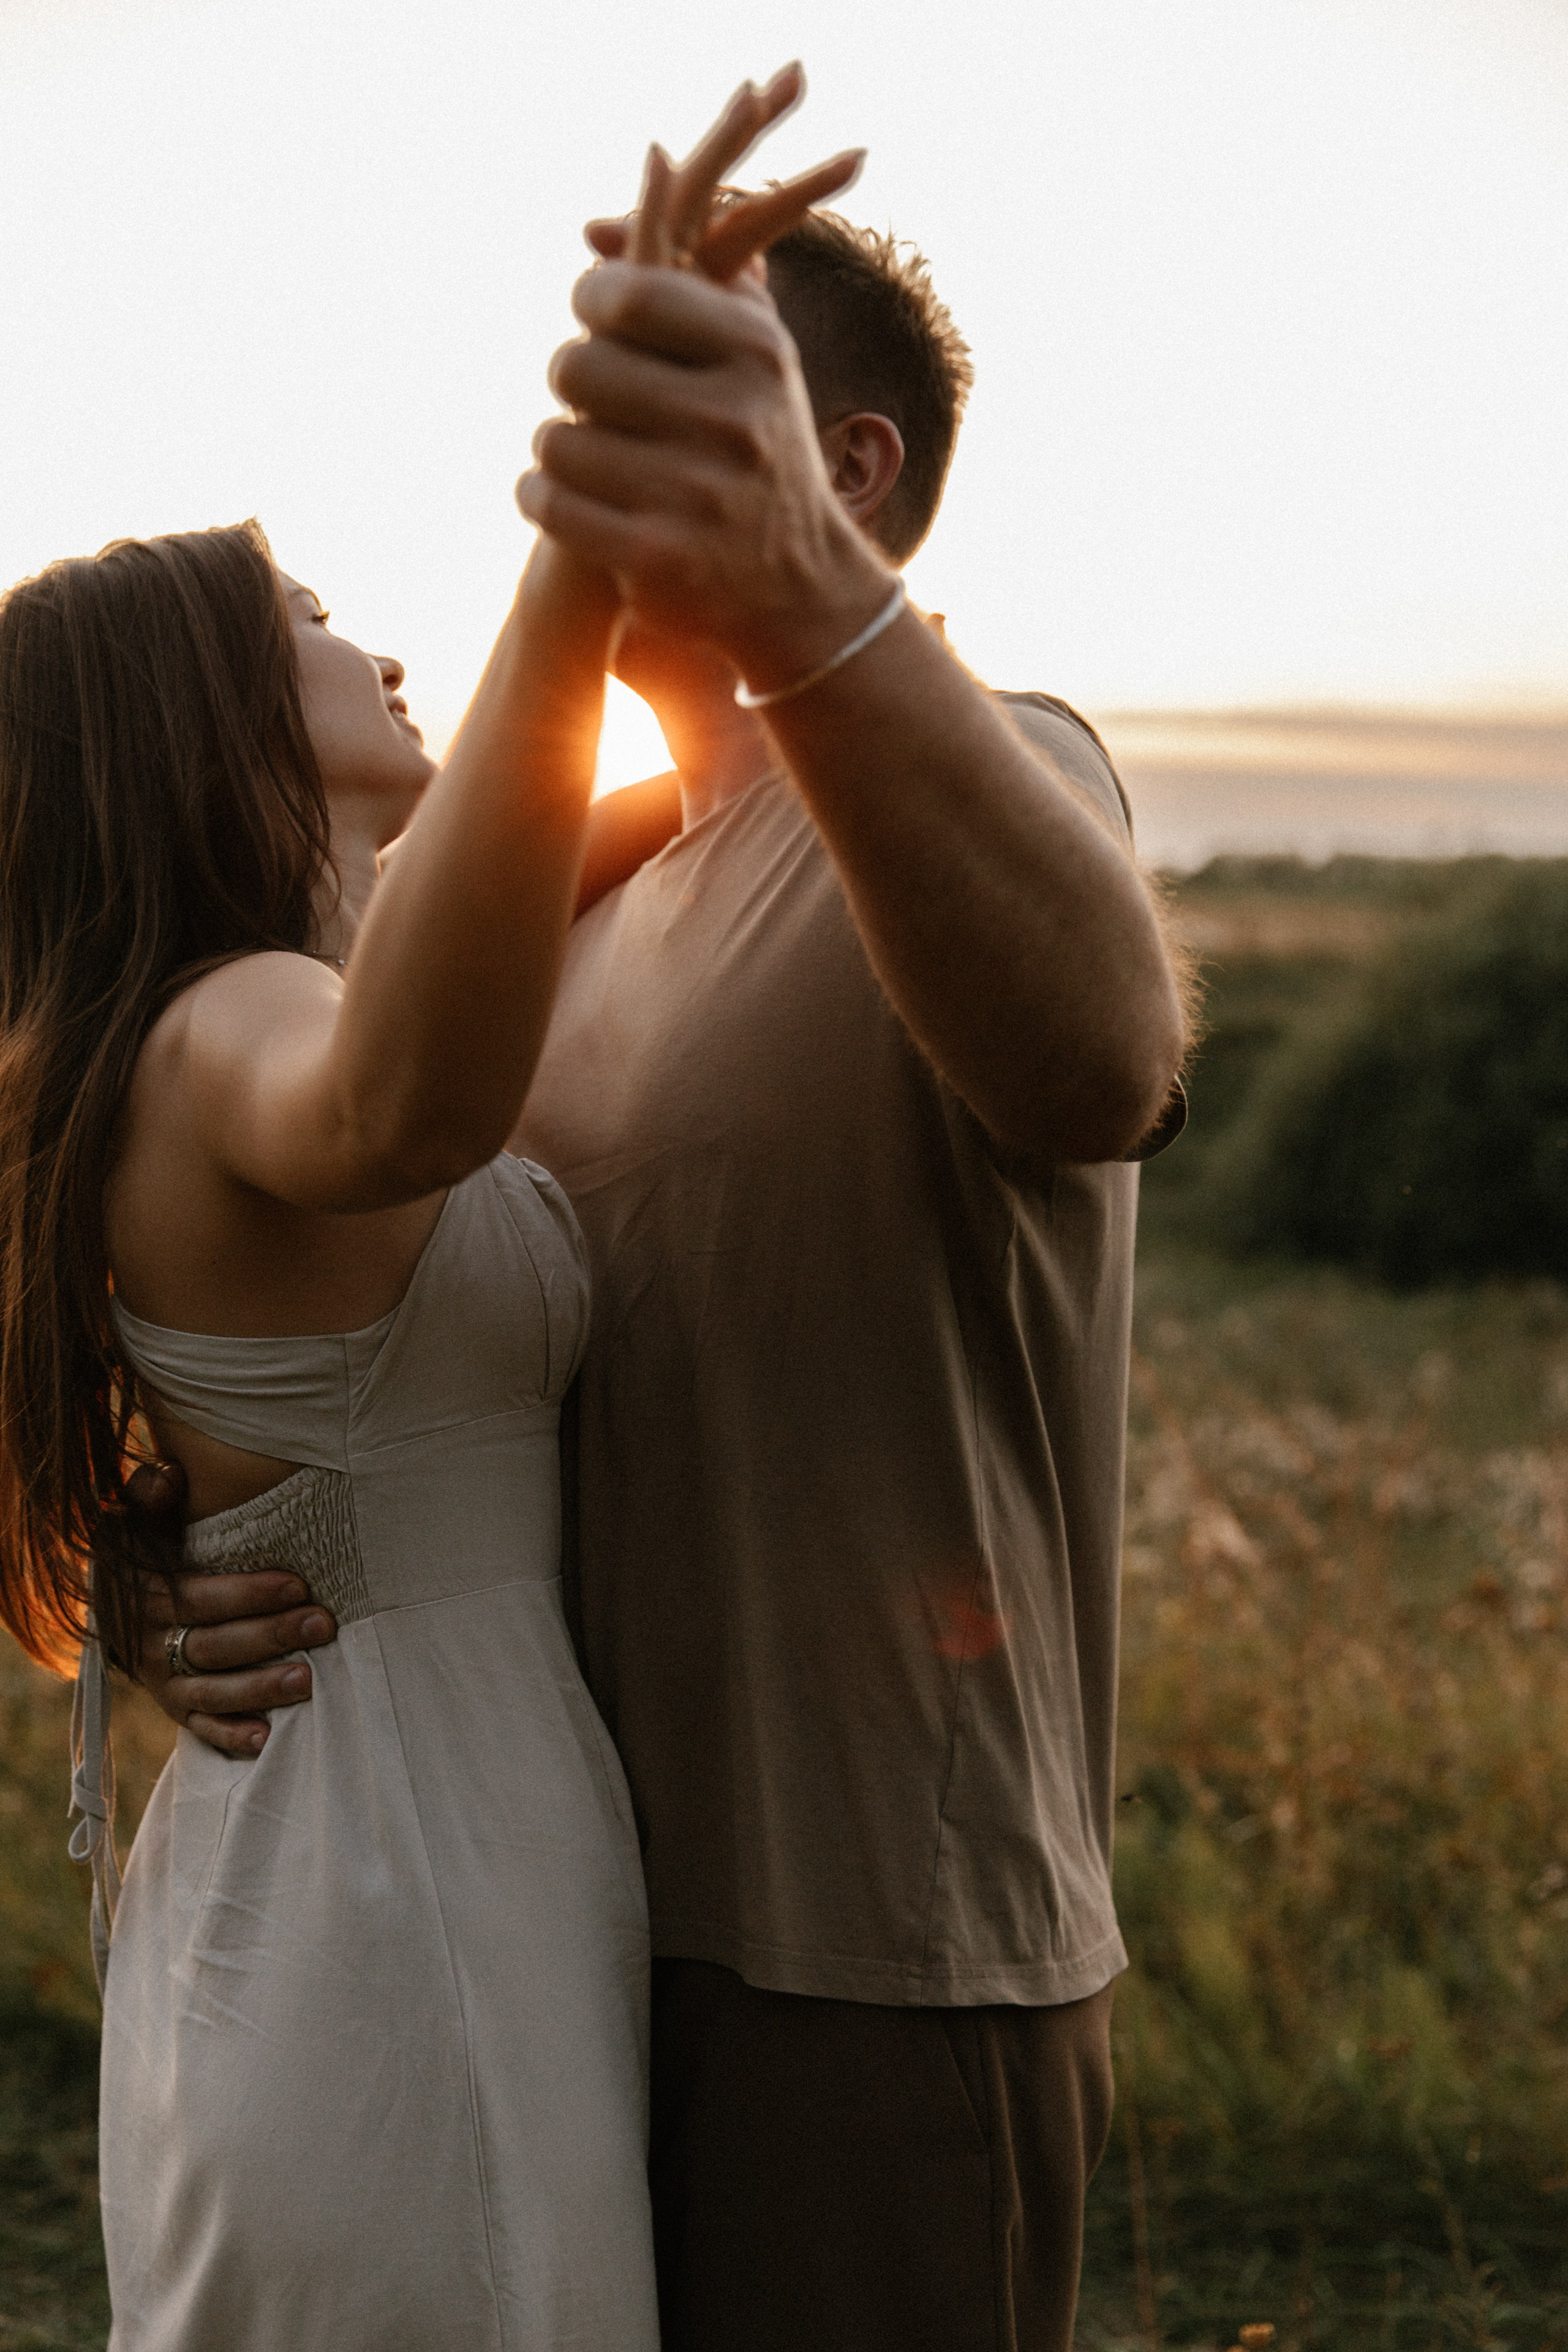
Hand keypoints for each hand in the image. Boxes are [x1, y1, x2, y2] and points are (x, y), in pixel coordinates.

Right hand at [122, 1465, 335, 1755]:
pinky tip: (268, 1738)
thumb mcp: (137, 1518)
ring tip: (309, 1680)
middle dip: (271, 1636)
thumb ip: (149, 1493)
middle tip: (323, 1625)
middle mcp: (150, 1643)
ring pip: (212, 1691)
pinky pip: (200, 1728)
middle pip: (215, 1645)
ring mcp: (161, 1681)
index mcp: (147, 1595)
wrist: (113, 1603)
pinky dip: (230, 1736)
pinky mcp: (174, 1709)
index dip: (248, 1593)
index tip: (297, 1584)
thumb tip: (169, 1478)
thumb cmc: (143, 1549)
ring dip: (260, 1689)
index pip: (200, 1597)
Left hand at [516, 63, 885, 689]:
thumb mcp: (753, 352)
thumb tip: (613, 204)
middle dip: (571, 380)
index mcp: (757, 357)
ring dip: (554, 445)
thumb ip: (696, 270)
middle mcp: (734, 422)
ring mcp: (696, 497)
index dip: (593, 302)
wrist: (797, 588)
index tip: (597, 319)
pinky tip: (558, 496)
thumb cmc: (760, 449)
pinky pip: (550, 502)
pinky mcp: (656, 560)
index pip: (631, 294)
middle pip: (578, 365)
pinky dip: (539, 496)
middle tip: (589, 399)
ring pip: (555, 437)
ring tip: (583, 455)